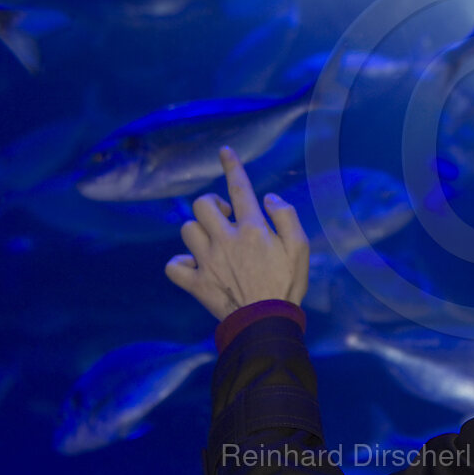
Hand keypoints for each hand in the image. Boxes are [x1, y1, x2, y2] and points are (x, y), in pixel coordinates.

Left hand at [164, 145, 309, 320]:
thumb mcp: (300, 247)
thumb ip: (286, 216)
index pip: (239, 188)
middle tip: (226, 218)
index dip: (232, 166)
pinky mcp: (195, 283)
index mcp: (252, 229)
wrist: (266, 322)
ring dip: (198, 231)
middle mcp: (225, 240)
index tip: (224, 151)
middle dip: (212, 204)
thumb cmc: (287, 284)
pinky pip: (173, 266)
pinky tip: (194, 265)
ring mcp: (206, 262)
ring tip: (213, 242)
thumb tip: (268, 198)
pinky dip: (180, 263)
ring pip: (187, 230)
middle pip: (202, 205)